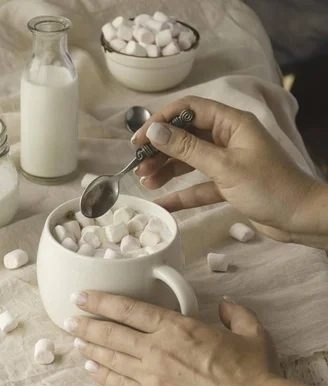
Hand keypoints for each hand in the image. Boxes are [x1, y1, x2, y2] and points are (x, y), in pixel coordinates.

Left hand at [64, 291, 280, 385]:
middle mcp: (156, 349)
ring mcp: (150, 376)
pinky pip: (118, 385)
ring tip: (76, 341)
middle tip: (69, 319)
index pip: (128, 309)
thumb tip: (227, 305)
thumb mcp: (252, 334)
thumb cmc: (252, 374)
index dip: (100, 301)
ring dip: (89, 348)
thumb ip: (236, 314)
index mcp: (176, 327)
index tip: (81, 296)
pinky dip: (101, 375)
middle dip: (86, 324)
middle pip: (110, 333)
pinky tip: (90, 368)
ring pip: (110, 357)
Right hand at [131, 96, 319, 241]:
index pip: (189, 110)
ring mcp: (227, 161)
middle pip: (185, 136)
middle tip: (138, 164)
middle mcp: (228, 138)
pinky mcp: (227, 183)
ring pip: (188, 160)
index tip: (140, 139)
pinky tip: (162, 202)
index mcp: (232, 123)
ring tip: (145, 181)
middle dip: (160, 149)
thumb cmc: (270, 188)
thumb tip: (155, 132)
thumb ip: (187, 149)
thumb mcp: (224, 167)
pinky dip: (181, 193)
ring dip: (166, 170)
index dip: (161, 121)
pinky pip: (197, 184)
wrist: (302, 219)